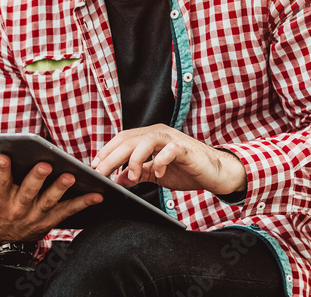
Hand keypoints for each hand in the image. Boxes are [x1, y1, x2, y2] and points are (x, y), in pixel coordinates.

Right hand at [0, 154, 102, 243]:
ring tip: (71, 176)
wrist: (3, 241)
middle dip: (36, 178)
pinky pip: (69, 212)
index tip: (2, 155)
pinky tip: (97, 193)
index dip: (0, 171)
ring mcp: (36, 216)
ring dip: (61, 189)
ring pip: (50, 201)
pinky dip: (83, 203)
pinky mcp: (51, 220)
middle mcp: (17, 209)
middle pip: (27, 192)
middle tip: (44, 164)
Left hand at [90, 124, 246, 194]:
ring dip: (134, 159)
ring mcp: (172, 139)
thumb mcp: (157, 174)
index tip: (94, 165)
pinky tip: (158, 174)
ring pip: (145, 141)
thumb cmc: (187, 170)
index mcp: (150, 137)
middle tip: (100, 172)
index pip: (123, 139)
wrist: (216, 172)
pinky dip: (160, 162)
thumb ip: (139, 173)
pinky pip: (168, 151)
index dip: (107, 150)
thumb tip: (118, 178)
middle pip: (129, 140)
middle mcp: (159, 133)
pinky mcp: (185, 149)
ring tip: (131, 176)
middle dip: (112, 157)